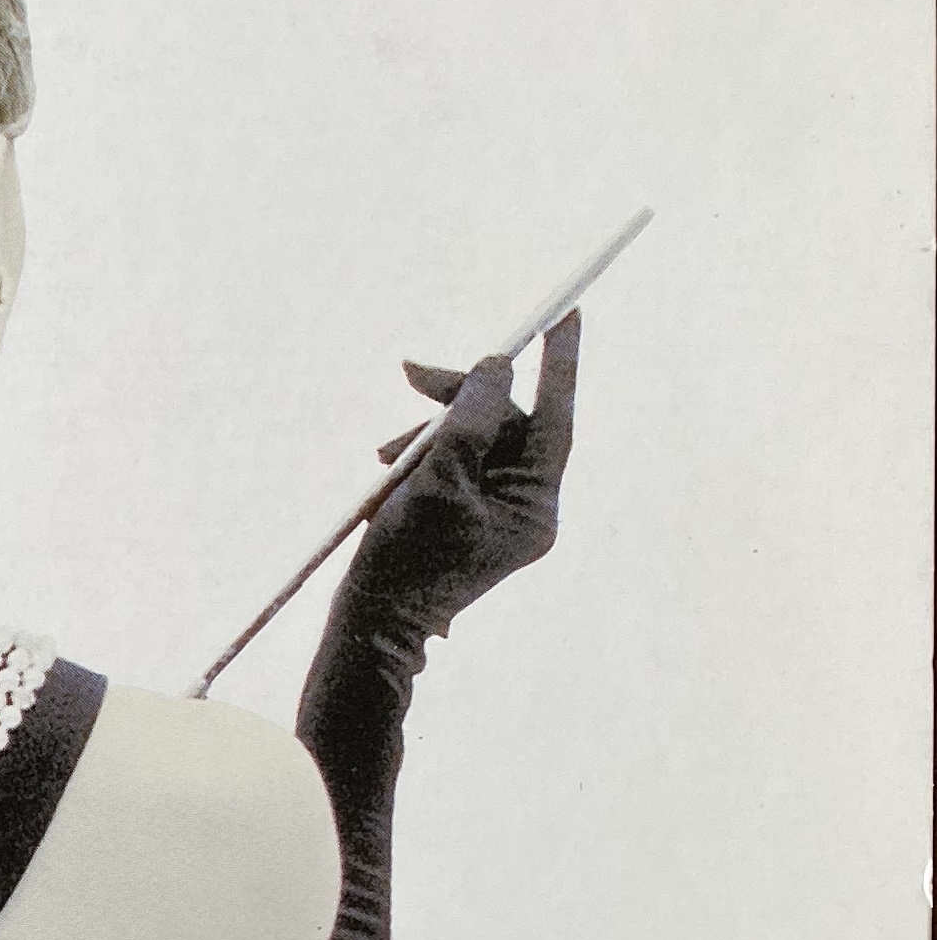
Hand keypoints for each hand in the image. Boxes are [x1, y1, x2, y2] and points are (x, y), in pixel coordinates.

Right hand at [351, 308, 579, 644]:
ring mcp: (501, 516)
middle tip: (411, 372)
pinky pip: (457, 466)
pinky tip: (388, 477)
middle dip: (456, 403)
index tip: (566, 312)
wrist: (372, 626)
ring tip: (383, 457)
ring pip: (474, 441)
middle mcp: (528, 509)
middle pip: (507, 423)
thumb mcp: (436, 479)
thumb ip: (471, 419)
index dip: (559, 363)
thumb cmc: (402, 562)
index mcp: (535, 505)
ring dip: (427, 437)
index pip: (555, 418)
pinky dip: (422, 460)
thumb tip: (500, 367)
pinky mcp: (472, 519)